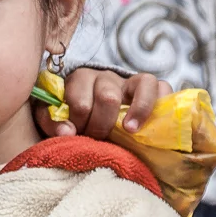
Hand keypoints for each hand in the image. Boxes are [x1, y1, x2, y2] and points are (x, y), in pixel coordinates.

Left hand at [35, 69, 172, 137]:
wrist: (93, 116)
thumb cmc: (75, 119)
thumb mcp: (56, 119)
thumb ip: (53, 124)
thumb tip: (66, 133)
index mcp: (79, 80)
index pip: (80, 101)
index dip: (79, 123)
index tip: (77, 137)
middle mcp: (105, 77)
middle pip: (108, 96)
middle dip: (102, 124)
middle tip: (99, 139)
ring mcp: (129, 81)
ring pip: (141, 84)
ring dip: (137, 110)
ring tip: (130, 131)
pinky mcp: (150, 88)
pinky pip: (161, 86)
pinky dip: (159, 102)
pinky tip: (151, 122)